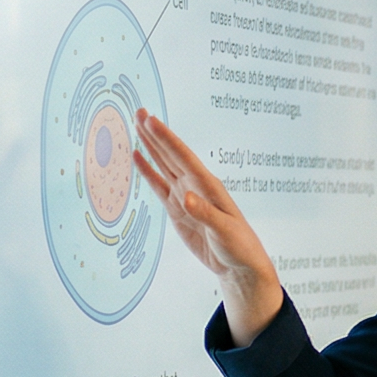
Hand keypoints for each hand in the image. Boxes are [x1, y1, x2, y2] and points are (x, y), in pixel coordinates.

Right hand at [132, 110, 284, 344]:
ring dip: (150, 146)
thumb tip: (184, 197)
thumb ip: (204, 214)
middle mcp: (195, 186)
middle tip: (139, 111)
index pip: (183, 157)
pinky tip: (138, 157)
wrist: (238, 266)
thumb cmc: (239, 246)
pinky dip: (147, 171)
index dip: (166, 139)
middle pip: (171, 155)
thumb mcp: (224, 231)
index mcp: (208, 187)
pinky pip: (159, 186)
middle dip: (155, 134)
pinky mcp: (177, 210)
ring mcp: (185, 196)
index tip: (151, 120)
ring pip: (164, 165)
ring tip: (137, 125)